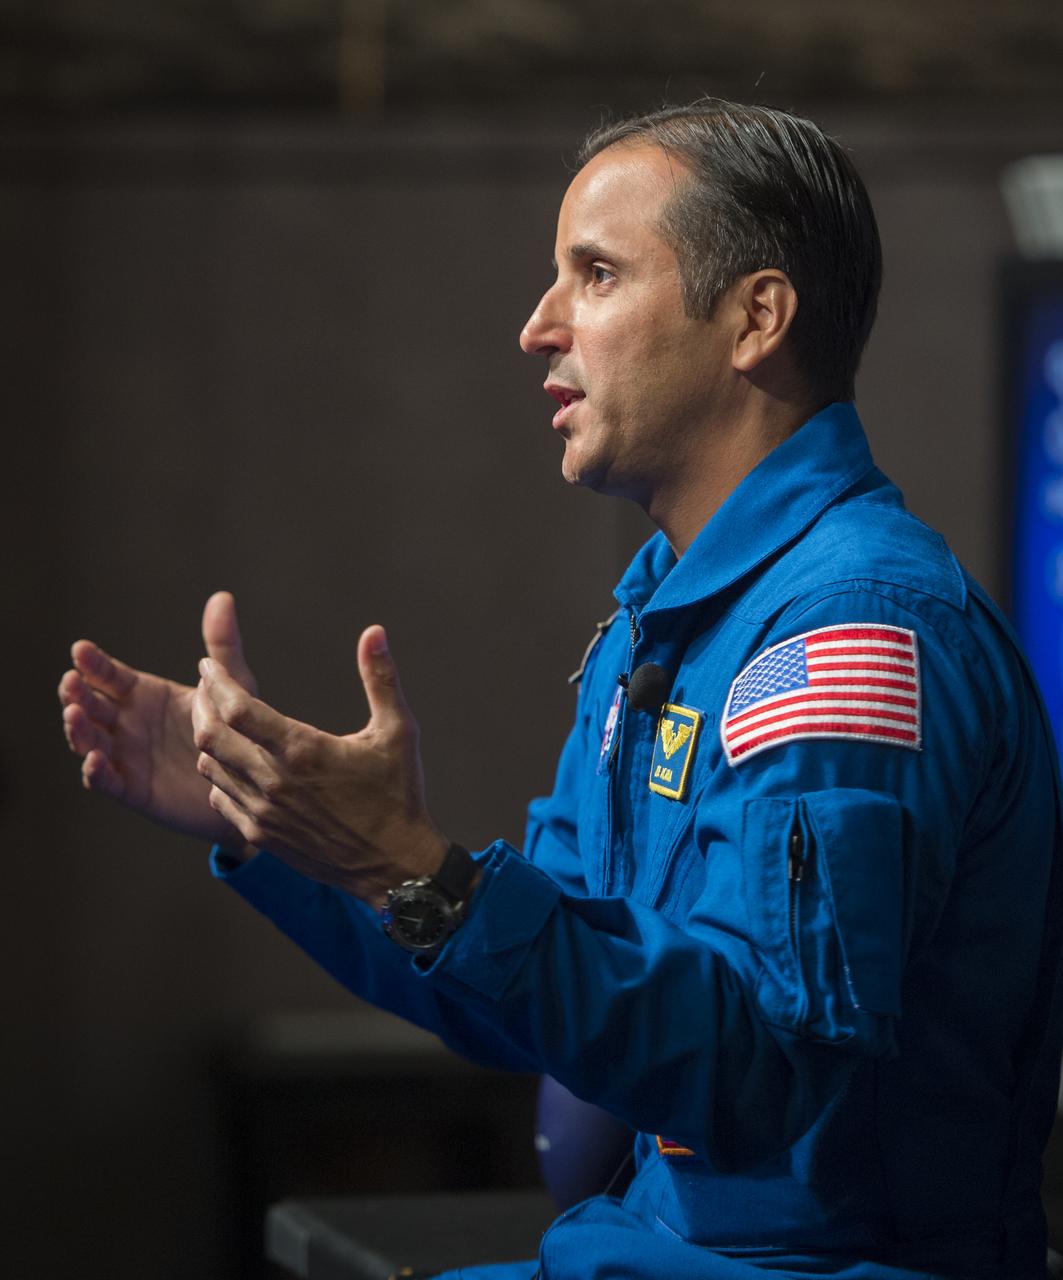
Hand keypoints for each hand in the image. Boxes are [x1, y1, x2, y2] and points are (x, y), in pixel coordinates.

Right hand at [59, 591, 258, 847]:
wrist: (248, 781)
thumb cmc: (235, 729)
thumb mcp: (232, 685)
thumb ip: (222, 646)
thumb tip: (223, 597)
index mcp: (144, 694)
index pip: (110, 675)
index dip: (94, 663)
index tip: (81, 649)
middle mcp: (128, 723)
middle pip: (91, 705)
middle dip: (76, 693)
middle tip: (70, 682)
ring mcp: (127, 756)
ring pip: (90, 740)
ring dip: (78, 729)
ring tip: (74, 715)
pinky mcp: (134, 789)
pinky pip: (107, 781)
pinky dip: (96, 771)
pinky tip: (95, 760)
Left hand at [192, 625, 448, 905]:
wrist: (394, 865)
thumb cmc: (399, 795)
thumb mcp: (398, 731)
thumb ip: (381, 678)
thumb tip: (374, 632)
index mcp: (302, 750)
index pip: (237, 708)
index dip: (216, 681)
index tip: (209, 663)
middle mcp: (274, 782)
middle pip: (210, 735)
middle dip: (203, 704)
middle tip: (208, 686)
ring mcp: (264, 812)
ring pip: (211, 767)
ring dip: (209, 739)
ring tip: (218, 720)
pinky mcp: (261, 835)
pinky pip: (221, 799)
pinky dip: (219, 775)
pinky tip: (233, 762)